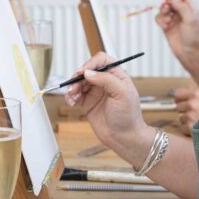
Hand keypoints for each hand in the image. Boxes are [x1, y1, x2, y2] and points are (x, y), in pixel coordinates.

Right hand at [65, 52, 150, 167]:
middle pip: (87, 70)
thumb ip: (106, 79)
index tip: (84, 72)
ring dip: (72, 87)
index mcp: (116, 76)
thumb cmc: (128, 116)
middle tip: (75, 86)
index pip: (102, 60)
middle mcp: (105, 82)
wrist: (124, 138)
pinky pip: (75, 95)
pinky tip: (72, 102)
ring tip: (72, 96)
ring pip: (79, 82)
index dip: (91, 63)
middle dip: (78, 76)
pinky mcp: (87, 103)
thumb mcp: (122, 94)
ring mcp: (95, 92)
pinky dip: (70, 96)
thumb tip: (88, 73)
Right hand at [155, 0, 198, 68]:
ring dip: (162, 13)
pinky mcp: (166, 26)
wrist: (188, 53)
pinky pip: (159, 18)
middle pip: (170, 1)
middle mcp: (181, 12)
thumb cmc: (193, 37)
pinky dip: (160, 20)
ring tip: (166, 21)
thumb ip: (182, 7)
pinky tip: (164, 27)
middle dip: (167, 4)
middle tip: (167, 10)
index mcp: (190, 8)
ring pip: (163, 9)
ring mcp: (173, 19)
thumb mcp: (190, 20)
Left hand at [173, 86, 198, 131]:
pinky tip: (198, 129)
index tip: (181, 102)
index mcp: (198, 93)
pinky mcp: (190, 127)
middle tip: (195, 114)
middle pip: (178, 107)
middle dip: (185, 111)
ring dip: (187, 121)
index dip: (179, 99)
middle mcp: (193, 103)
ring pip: (181, 118)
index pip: (177, 93)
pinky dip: (189, 130)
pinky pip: (183, 128)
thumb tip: (188, 88)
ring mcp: (191, 116)